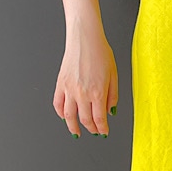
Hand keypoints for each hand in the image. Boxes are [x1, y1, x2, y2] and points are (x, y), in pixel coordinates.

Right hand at [53, 23, 117, 137]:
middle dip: (91, 129)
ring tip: (77, 132)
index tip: (104, 132)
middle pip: (85, 120)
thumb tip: (110, 111)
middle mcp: (82, 93)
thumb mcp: (114, 75)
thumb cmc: (100, 53)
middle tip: (95, 131)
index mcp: (97, 92)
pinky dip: (60, 113)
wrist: (84, 38)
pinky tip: (65, 117)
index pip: (99, 119)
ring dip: (73, 127)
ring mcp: (69, 89)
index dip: (102, 128)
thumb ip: (112, 96)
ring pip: (68, 116)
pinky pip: (57, 104)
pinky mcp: (60, 83)